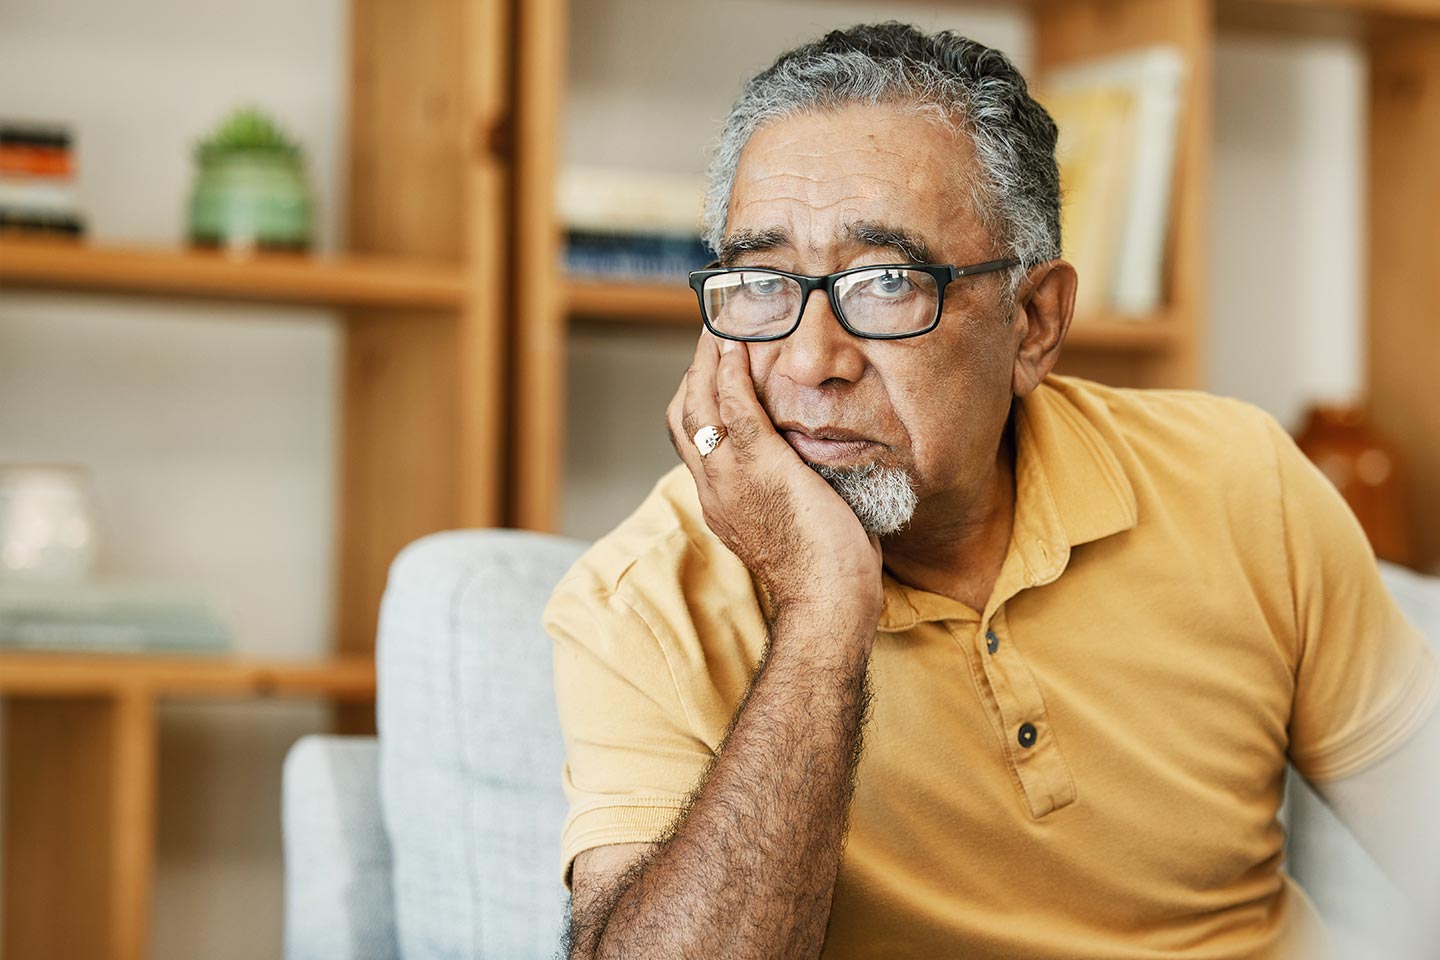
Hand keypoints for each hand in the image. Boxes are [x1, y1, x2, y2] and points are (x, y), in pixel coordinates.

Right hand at [665, 332, 883, 633]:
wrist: (826, 600)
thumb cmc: (825, 575)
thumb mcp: (791, 528)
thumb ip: (788, 495)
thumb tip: (815, 473)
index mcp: (718, 503)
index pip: (692, 441)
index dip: (697, 401)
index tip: (710, 373)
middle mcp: (713, 486)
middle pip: (684, 415)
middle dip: (694, 370)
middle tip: (710, 335)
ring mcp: (730, 475)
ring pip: (701, 402)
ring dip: (708, 359)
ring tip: (720, 326)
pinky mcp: (759, 463)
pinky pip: (734, 405)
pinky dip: (730, 371)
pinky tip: (737, 345)